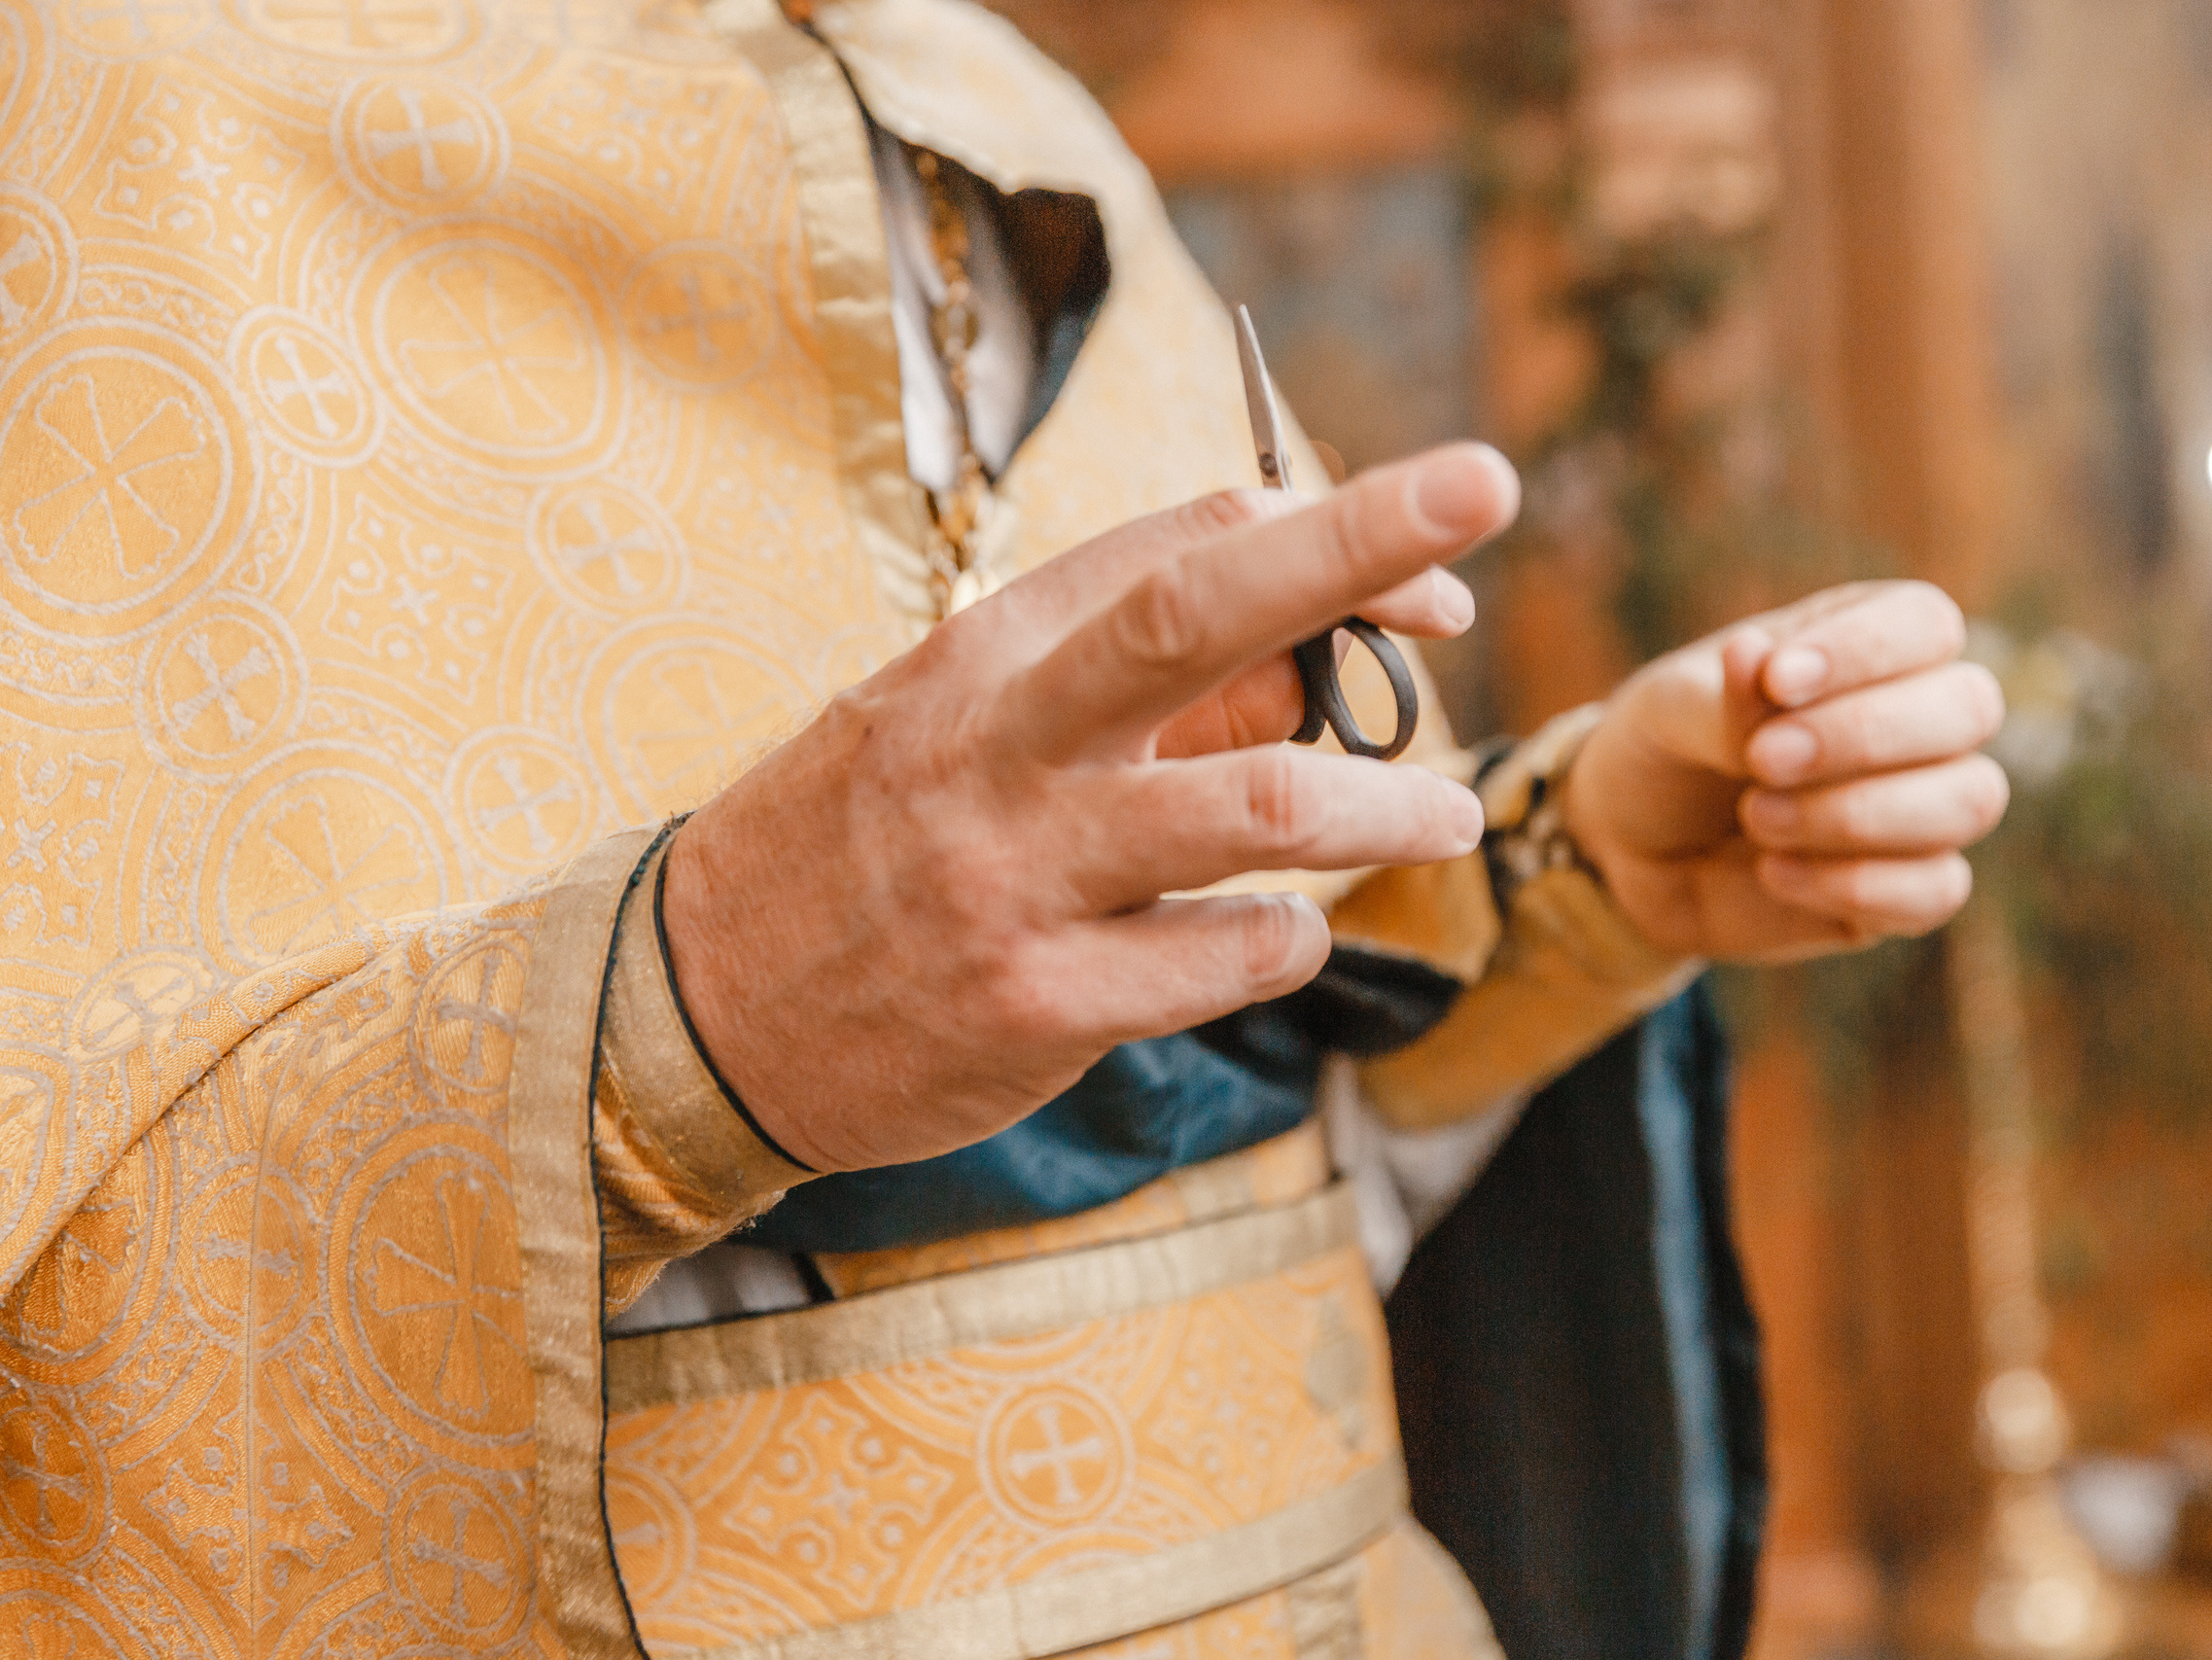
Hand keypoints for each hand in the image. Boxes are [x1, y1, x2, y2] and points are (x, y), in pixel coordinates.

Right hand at [663, 445, 1518, 1172]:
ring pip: (1251, 804)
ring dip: (1381, 801)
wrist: (693, 1011)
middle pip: (1198, 610)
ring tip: (1443, 816)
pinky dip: (1287, 941)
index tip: (1439, 549)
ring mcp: (1015, 876)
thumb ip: (1125, 680)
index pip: (1181, 545)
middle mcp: (997, 742)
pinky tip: (1285, 937)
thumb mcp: (959, 722)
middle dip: (1355, 536)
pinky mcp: (1035, 1006)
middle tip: (1486, 482)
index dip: (1332, 534)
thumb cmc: (860, 842)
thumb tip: (1314, 627)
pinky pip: (1222, 961)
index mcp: (983, 650)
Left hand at [1565, 581, 2007, 963]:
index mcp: (1869, 640)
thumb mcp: (1669, 711)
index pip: (1925, 622)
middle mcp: (1917, 714)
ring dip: (1857, 813)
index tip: (1776, 683)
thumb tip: (1755, 655)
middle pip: (1970, 705)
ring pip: (1970, 798)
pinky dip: (1854, 885)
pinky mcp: (1910, 886)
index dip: (1864, 652)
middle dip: (1864, 735)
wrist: (1630, 850)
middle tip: (1762, 760)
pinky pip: (1939, 889)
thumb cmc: (1666, 750)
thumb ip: (1721, 695)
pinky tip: (1773, 872)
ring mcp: (1923, 803)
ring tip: (1755, 817)